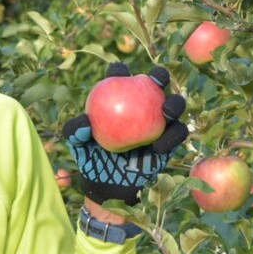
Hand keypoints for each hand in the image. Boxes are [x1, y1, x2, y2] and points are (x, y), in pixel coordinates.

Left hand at [63, 63, 187, 204]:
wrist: (109, 182)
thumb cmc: (91, 156)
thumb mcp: (77, 143)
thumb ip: (75, 131)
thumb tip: (84, 122)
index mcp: (120, 96)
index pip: (121, 77)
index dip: (120, 71)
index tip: (118, 75)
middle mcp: (143, 103)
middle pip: (156, 82)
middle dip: (159, 75)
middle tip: (155, 82)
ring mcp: (160, 119)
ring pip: (174, 104)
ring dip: (174, 104)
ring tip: (166, 112)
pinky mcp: (171, 138)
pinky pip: (177, 133)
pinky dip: (171, 138)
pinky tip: (159, 146)